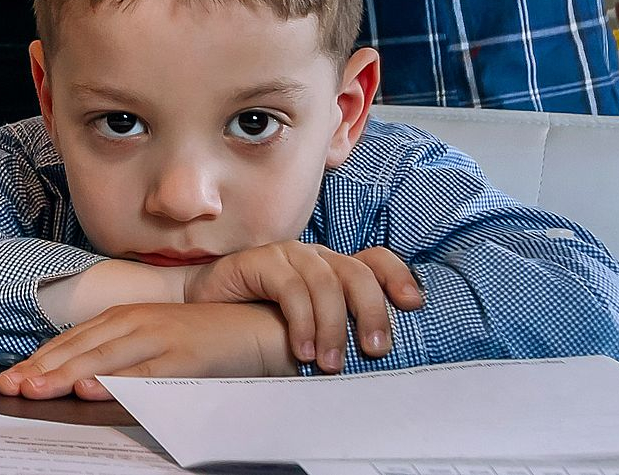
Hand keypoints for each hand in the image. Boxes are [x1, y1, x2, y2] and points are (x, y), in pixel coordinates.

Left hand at [0, 303, 295, 400]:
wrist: (259, 328)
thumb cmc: (203, 338)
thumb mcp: (153, 339)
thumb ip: (119, 353)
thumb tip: (78, 376)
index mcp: (125, 317)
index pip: (73, 341)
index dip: (41, 360)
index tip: (13, 378)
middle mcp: (136, 322)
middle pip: (80, 349)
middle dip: (43, 369)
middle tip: (12, 386)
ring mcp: (159, 337)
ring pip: (104, 358)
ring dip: (67, 374)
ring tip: (36, 388)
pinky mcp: (183, 357)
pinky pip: (144, 372)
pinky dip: (117, 381)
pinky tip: (93, 390)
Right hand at [183, 244, 424, 372]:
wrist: (204, 309)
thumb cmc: (260, 322)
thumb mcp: (309, 328)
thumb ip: (338, 332)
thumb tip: (379, 361)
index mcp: (334, 268)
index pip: (376, 260)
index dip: (398, 277)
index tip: (414, 306)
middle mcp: (316, 256)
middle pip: (357, 273)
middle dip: (372, 313)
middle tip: (375, 350)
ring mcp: (289, 255)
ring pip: (326, 283)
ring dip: (333, 328)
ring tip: (329, 364)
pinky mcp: (261, 260)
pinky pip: (291, 288)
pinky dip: (301, 322)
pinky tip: (300, 350)